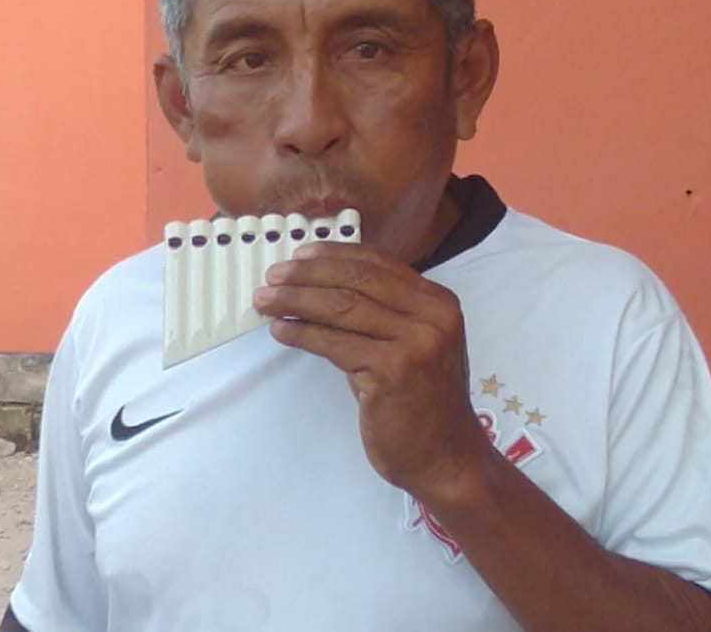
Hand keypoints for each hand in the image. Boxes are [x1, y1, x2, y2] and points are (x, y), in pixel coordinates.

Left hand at [253, 242, 493, 503]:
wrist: (445, 457)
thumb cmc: (420, 402)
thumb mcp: (413, 345)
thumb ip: (384, 313)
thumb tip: (321, 286)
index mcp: (438, 301)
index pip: (377, 263)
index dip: (333, 254)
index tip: (299, 254)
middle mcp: (433, 315)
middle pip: (356, 280)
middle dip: (307, 274)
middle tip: (272, 275)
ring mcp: (416, 342)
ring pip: (341, 308)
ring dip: (295, 301)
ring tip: (266, 300)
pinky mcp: (394, 370)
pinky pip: (335, 344)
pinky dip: (302, 334)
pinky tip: (281, 331)